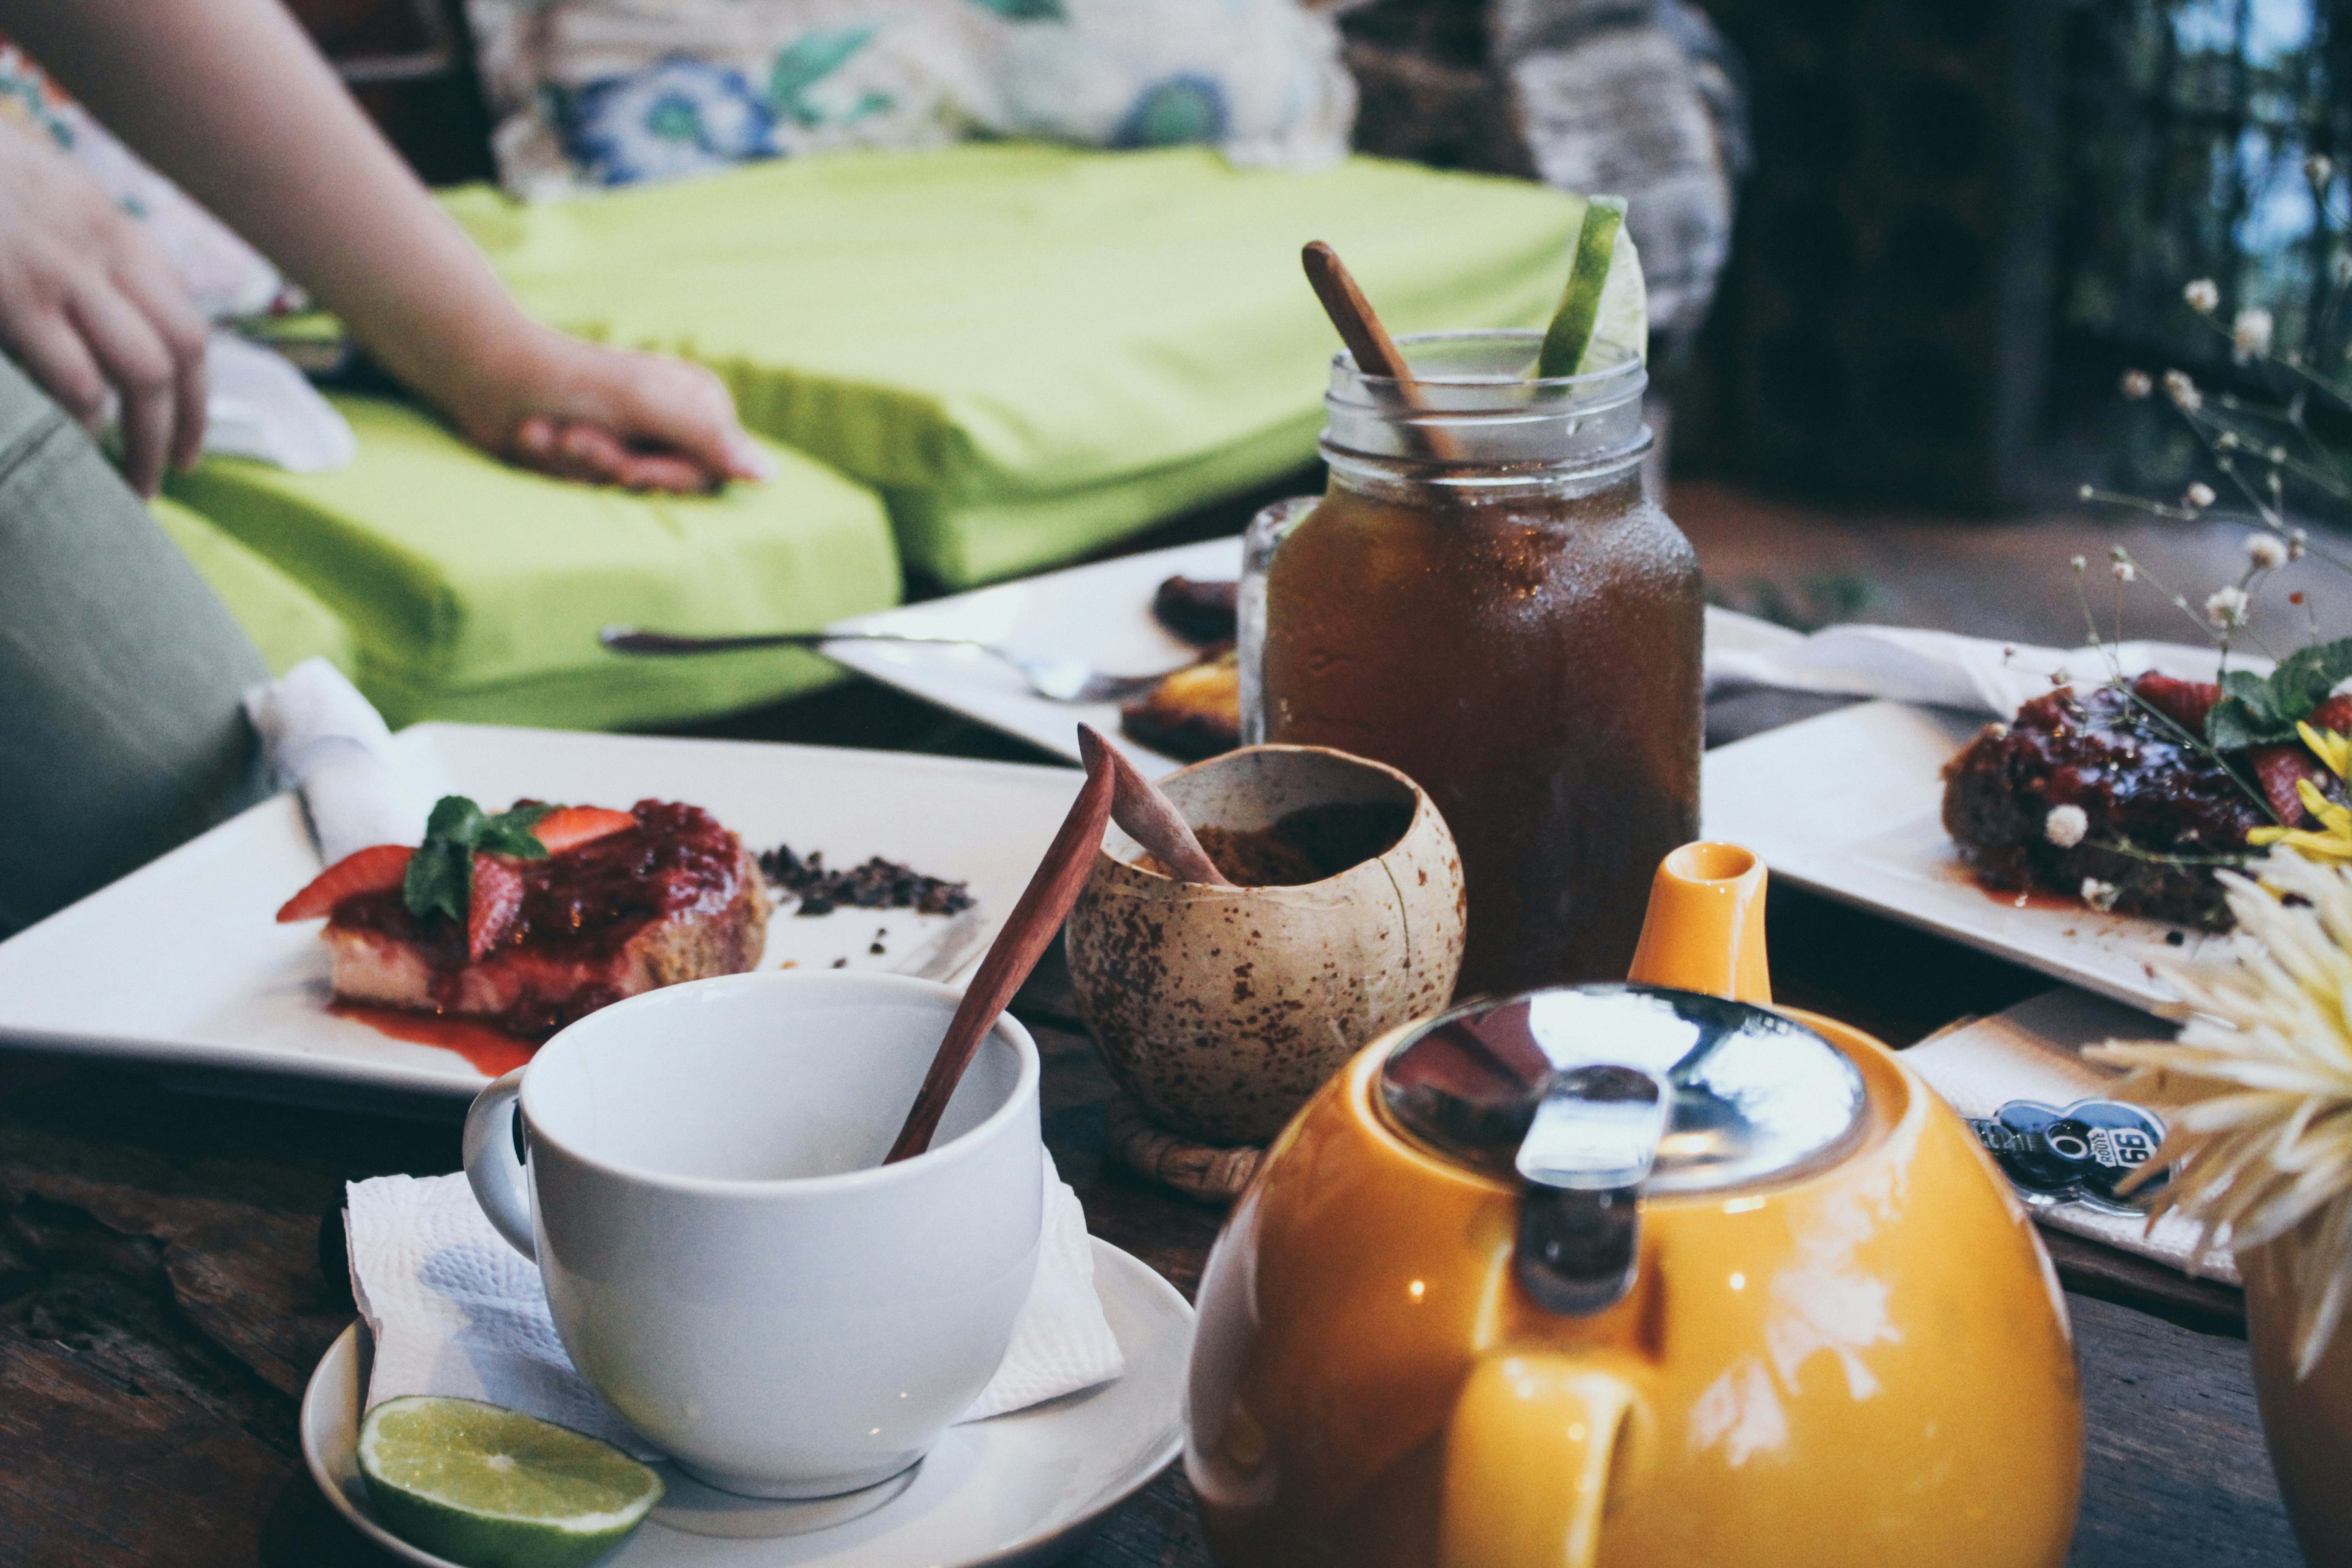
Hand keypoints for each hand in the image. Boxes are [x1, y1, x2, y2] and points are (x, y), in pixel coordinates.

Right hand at [0, 113, 208, 496]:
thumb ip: (75, 250)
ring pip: (142, 374)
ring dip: (142, 442)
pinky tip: (67, 447)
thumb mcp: (32, 194)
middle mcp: (98, 245)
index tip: (189, 446)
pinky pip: (75, 379)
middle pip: (180, 354)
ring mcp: (55, 269)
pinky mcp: (11, 293)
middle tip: (162, 481)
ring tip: (126, 487)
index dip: (197, 395)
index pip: (187, 322)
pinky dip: (80, 424)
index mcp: (108, 225)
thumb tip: (109, 324)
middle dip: (181, 428)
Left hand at [436, 326, 774, 493]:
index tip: (627, 467)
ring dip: (577, 465)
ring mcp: (633, 437)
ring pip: (624, 488)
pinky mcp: (595, 454)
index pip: (712, 473)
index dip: (665, 477)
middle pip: (667, 485)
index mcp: (699, 402)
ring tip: (549, 432)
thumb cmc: (572, 381)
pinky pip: (592, 487)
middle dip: (611, 466)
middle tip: (575, 438)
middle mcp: (673, 421)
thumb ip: (710, 438)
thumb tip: (769, 477)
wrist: (488, 375)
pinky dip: (557, 466)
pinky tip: (537, 436)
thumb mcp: (648, 404)